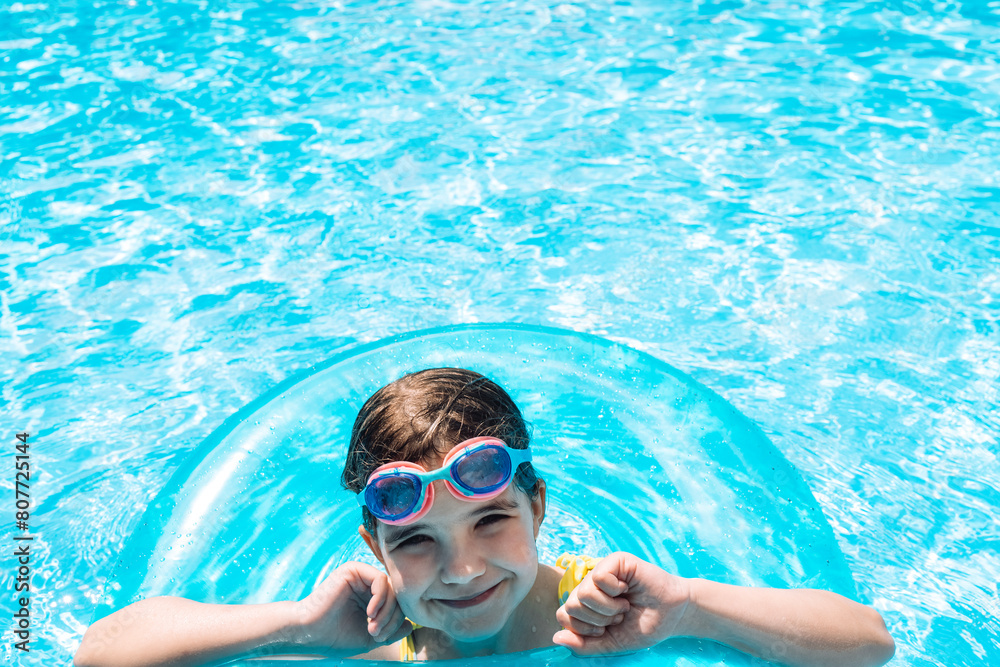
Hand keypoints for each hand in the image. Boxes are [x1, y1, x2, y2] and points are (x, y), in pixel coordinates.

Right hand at [293, 561, 411, 654]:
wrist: (310, 633)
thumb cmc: (336, 636)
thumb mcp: (370, 638)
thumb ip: (390, 631)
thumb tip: (410, 625)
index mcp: (372, 599)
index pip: (397, 604)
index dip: (396, 622)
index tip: (382, 638)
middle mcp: (368, 585)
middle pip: (397, 596)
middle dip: (391, 618)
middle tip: (377, 634)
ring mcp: (361, 576)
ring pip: (391, 588)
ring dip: (386, 611)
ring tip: (373, 627)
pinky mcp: (354, 570)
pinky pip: (380, 579)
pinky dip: (380, 598)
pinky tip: (370, 613)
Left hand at [553, 552, 690, 655]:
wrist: (672, 616)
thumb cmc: (642, 627)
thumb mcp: (610, 643)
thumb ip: (583, 644)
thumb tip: (556, 639)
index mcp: (584, 605)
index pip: (563, 616)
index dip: (585, 629)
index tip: (607, 628)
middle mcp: (589, 586)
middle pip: (571, 605)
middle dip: (598, 619)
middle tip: (618, 615)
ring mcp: (601, 571)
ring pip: (583, 593)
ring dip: (608, 607)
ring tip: (624, 604)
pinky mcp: (615, 561)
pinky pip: (599, 577)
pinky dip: (615, 590)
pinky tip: (626, 590)